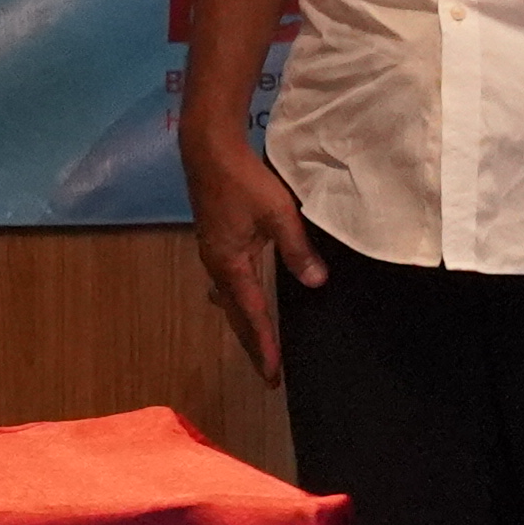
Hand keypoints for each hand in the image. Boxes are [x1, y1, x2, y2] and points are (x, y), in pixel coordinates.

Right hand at [178, 114, 322, 384]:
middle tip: (268, 373)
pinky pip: (228, 282)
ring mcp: (213, 253)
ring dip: (244, 322)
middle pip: (235, 314)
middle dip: (253, 343)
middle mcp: (217, 266)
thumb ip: (297, 250)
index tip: (273, 375)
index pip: (251, 315)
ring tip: (258, 343)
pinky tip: (243, 297)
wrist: (208, 149)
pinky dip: (239, 300)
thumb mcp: (278, 215)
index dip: (264, 345)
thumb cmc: (243, 181)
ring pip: (230, 299)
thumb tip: (315, 282)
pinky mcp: (215, 240)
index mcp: (230, 265)